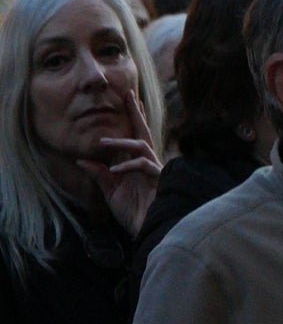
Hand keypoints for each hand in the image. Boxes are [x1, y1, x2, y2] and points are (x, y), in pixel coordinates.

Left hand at [80, 86, 160, 236]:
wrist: (151, 229)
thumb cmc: (135, 214)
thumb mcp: (112, 193)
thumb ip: (100, 176)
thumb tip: (82, 160)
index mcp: (137, 165)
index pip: (133, 138)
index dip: (131, 119)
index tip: (127, 99)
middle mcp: (148, 163)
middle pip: (142, 133)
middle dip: (135, 114)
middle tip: (128, 94)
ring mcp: (155, 170)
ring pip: (141, 146)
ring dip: (122, 142)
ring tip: (103, 142)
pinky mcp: (158, 179)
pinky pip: (143, 164)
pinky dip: (128, 164)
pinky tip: (116, 169)